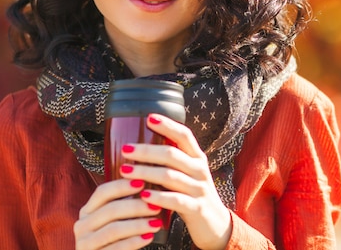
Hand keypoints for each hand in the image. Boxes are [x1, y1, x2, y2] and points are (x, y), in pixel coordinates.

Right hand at [74, 178, 162, 248]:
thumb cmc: (114, 239)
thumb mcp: (114, 220)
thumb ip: (124, 206)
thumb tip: (147, 189)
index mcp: (87, 211)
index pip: (102, 192)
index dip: (122, 186)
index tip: (142, 182)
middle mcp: (82, 225)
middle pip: (110, 210)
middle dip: (136, 207)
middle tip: (155, 206)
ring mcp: (85, 243)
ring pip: (114, 229)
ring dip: (138, 225)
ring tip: (156, 223)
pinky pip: (116, 247)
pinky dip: (134, 241)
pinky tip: (148, 237)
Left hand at [119, 113, 232, 249]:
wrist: (215, 224)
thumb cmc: (192, 195)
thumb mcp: (187, 174)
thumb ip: (171, 162)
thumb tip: (138, 147)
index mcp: (197, 158)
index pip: (184, 135)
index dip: (168, 125)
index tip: (149, 118)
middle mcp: (200, 170)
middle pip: (172, 155)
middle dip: (147, 151)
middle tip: (125, 149)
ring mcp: (199, 189)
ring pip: (171, 176)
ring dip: (146, 172)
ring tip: (125, 171)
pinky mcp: (197, 209)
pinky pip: (176, 201)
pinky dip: (159, 197)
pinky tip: (143, 196)